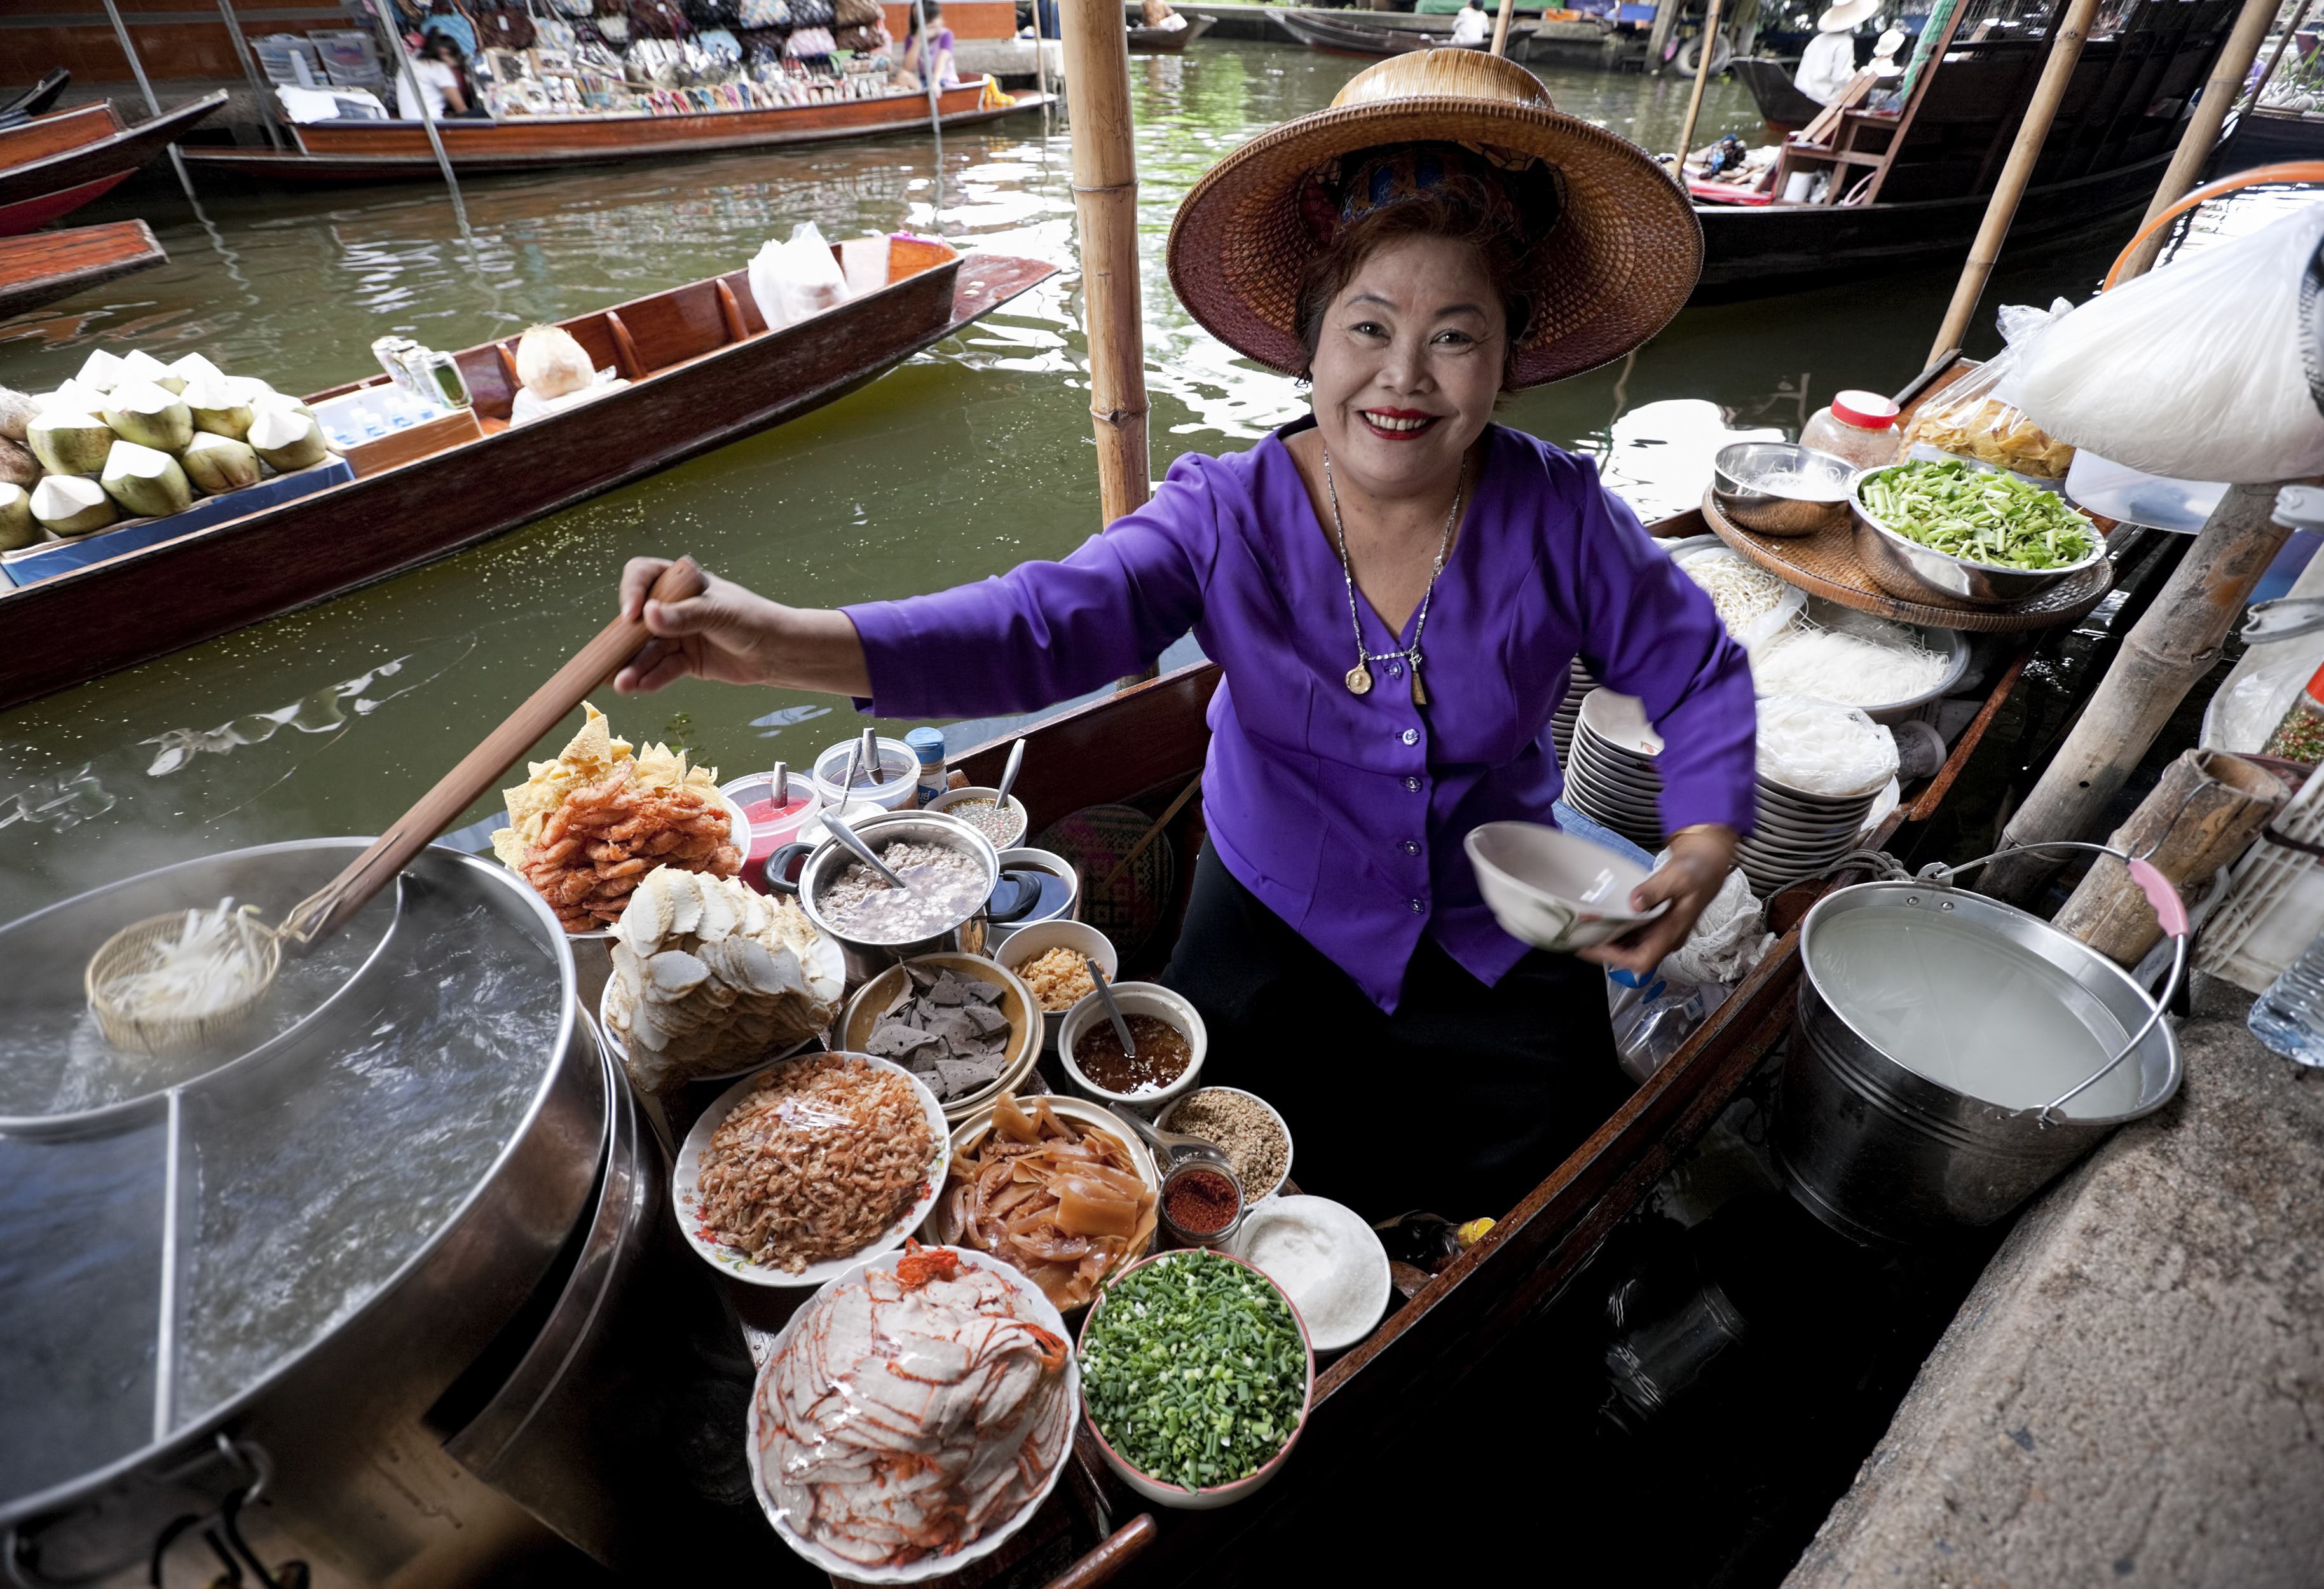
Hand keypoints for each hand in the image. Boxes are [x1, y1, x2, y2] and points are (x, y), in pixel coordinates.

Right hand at [613, 557, 787, 693]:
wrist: (779, 652)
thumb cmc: (753, 620)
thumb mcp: (718, 613)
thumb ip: (684, 616)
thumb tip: (649, 615)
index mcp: (682, 583)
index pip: (644, 575)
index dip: (631, 592)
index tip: (632, 615)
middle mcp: (674, 607)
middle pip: (638, 620)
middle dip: (623, 641)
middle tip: (608, 658)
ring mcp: (678, 635)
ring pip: (648, 650)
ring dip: (634, 667)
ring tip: (623, 684)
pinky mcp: (685, 661)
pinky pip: (663, 670)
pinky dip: (653, 678)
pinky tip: (642, 687)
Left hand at [1578, 825, 1739, 977]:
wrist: (1708, 862)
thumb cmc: (1697, 871)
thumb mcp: (1677, 877)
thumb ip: (1655, 890)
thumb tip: (1634, 903)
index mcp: (1672, 933)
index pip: (1642, 960)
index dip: (1615, 958)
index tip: (1593, 947)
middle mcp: (1666, 938)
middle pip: (1631, 957)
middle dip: (1605, 950)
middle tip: (1580, 936)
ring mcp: (1662, 932)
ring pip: (1631, 946)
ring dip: (1609, 941)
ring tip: (1585, 929)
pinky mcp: (1657, 923)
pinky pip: (1634, 933)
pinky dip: (1617, 929)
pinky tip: (1602, 919)